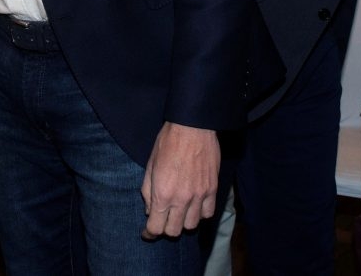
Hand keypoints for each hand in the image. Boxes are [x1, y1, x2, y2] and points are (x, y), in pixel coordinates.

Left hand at [141, 122, 218, 238]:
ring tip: (179, 212)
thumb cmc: (167, 142)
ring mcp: (199, 195)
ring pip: (192, 225)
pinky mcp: (212, 189)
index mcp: (162, 193)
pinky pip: (208, 213)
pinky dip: (200, 213)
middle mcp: (181, 199)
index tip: (148, 232)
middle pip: (174, 231)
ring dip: (183, 222)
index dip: (150, 233)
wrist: (192, 127)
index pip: (156, 228)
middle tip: (163, 220)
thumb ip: (148, 191)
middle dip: (165, 229)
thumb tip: (150, 210)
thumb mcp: (149, 165)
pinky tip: (195, 205)